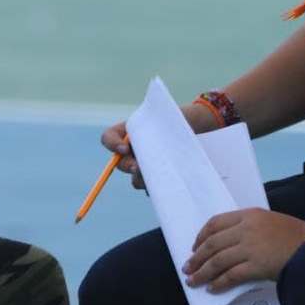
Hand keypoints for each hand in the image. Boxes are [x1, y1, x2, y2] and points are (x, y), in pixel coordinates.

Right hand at [101, 103, 222, 190]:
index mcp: (128, 132)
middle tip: (139, 168)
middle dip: (129, 166)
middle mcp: (132, 151)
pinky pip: (151, 189)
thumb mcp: (162, 115)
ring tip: (158, 176)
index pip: (108, 138)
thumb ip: (150, 125)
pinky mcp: (157, 179)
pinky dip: (157, 188)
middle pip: (120, 163)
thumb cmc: (177, 119)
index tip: (124, 148)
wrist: (196, 129)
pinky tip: (168, 183)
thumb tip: (138, 144)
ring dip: (142, 179)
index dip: (111, 144)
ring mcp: (144, 166)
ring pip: (134, 180)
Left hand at [183, 209, 304, 292]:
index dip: (201, 236)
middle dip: (197, 257)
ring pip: (218, 261)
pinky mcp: (257, 266)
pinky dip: (219, 282)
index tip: (194, 246)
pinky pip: (231, 275)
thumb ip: (247, 227)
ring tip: (193, 281)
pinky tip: (212, 288)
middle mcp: (246, 229)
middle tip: (188, 268)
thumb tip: (227, 243)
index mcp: (248, 215)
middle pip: (213, 243)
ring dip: (203, 272)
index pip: (215, 223)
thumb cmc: (293, 235)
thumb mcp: (268, 220)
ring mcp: (250, 247)